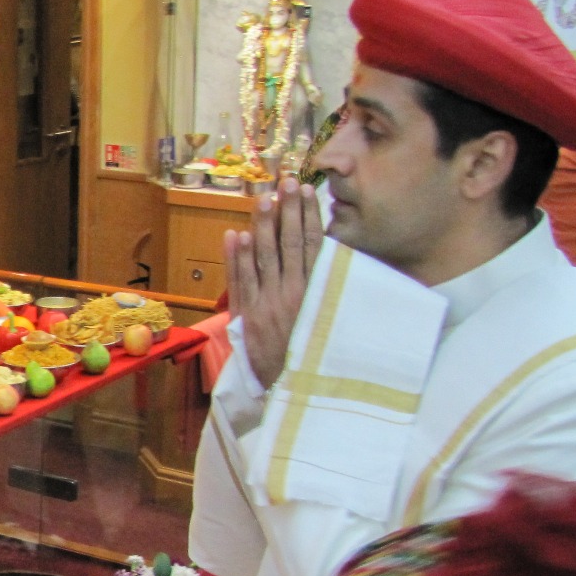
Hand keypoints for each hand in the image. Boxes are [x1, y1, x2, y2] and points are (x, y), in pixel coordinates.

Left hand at [226, 175, 323, 389]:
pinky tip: (234, 235)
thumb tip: (341, 259)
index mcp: (319, 293)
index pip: (314, 245)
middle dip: (287, 212)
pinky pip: (241, 283)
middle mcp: (294, 294)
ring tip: (263, 199)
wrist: (300, 392)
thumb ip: (335, 291)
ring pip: (263, 258)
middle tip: (286, 183)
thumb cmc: (322, 356)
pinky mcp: (248, 319)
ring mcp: (268, 305)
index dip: (309, 217)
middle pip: (289, 244)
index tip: (307, 193)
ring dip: (262, 226)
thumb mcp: (336, 321)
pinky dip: (236, 259)